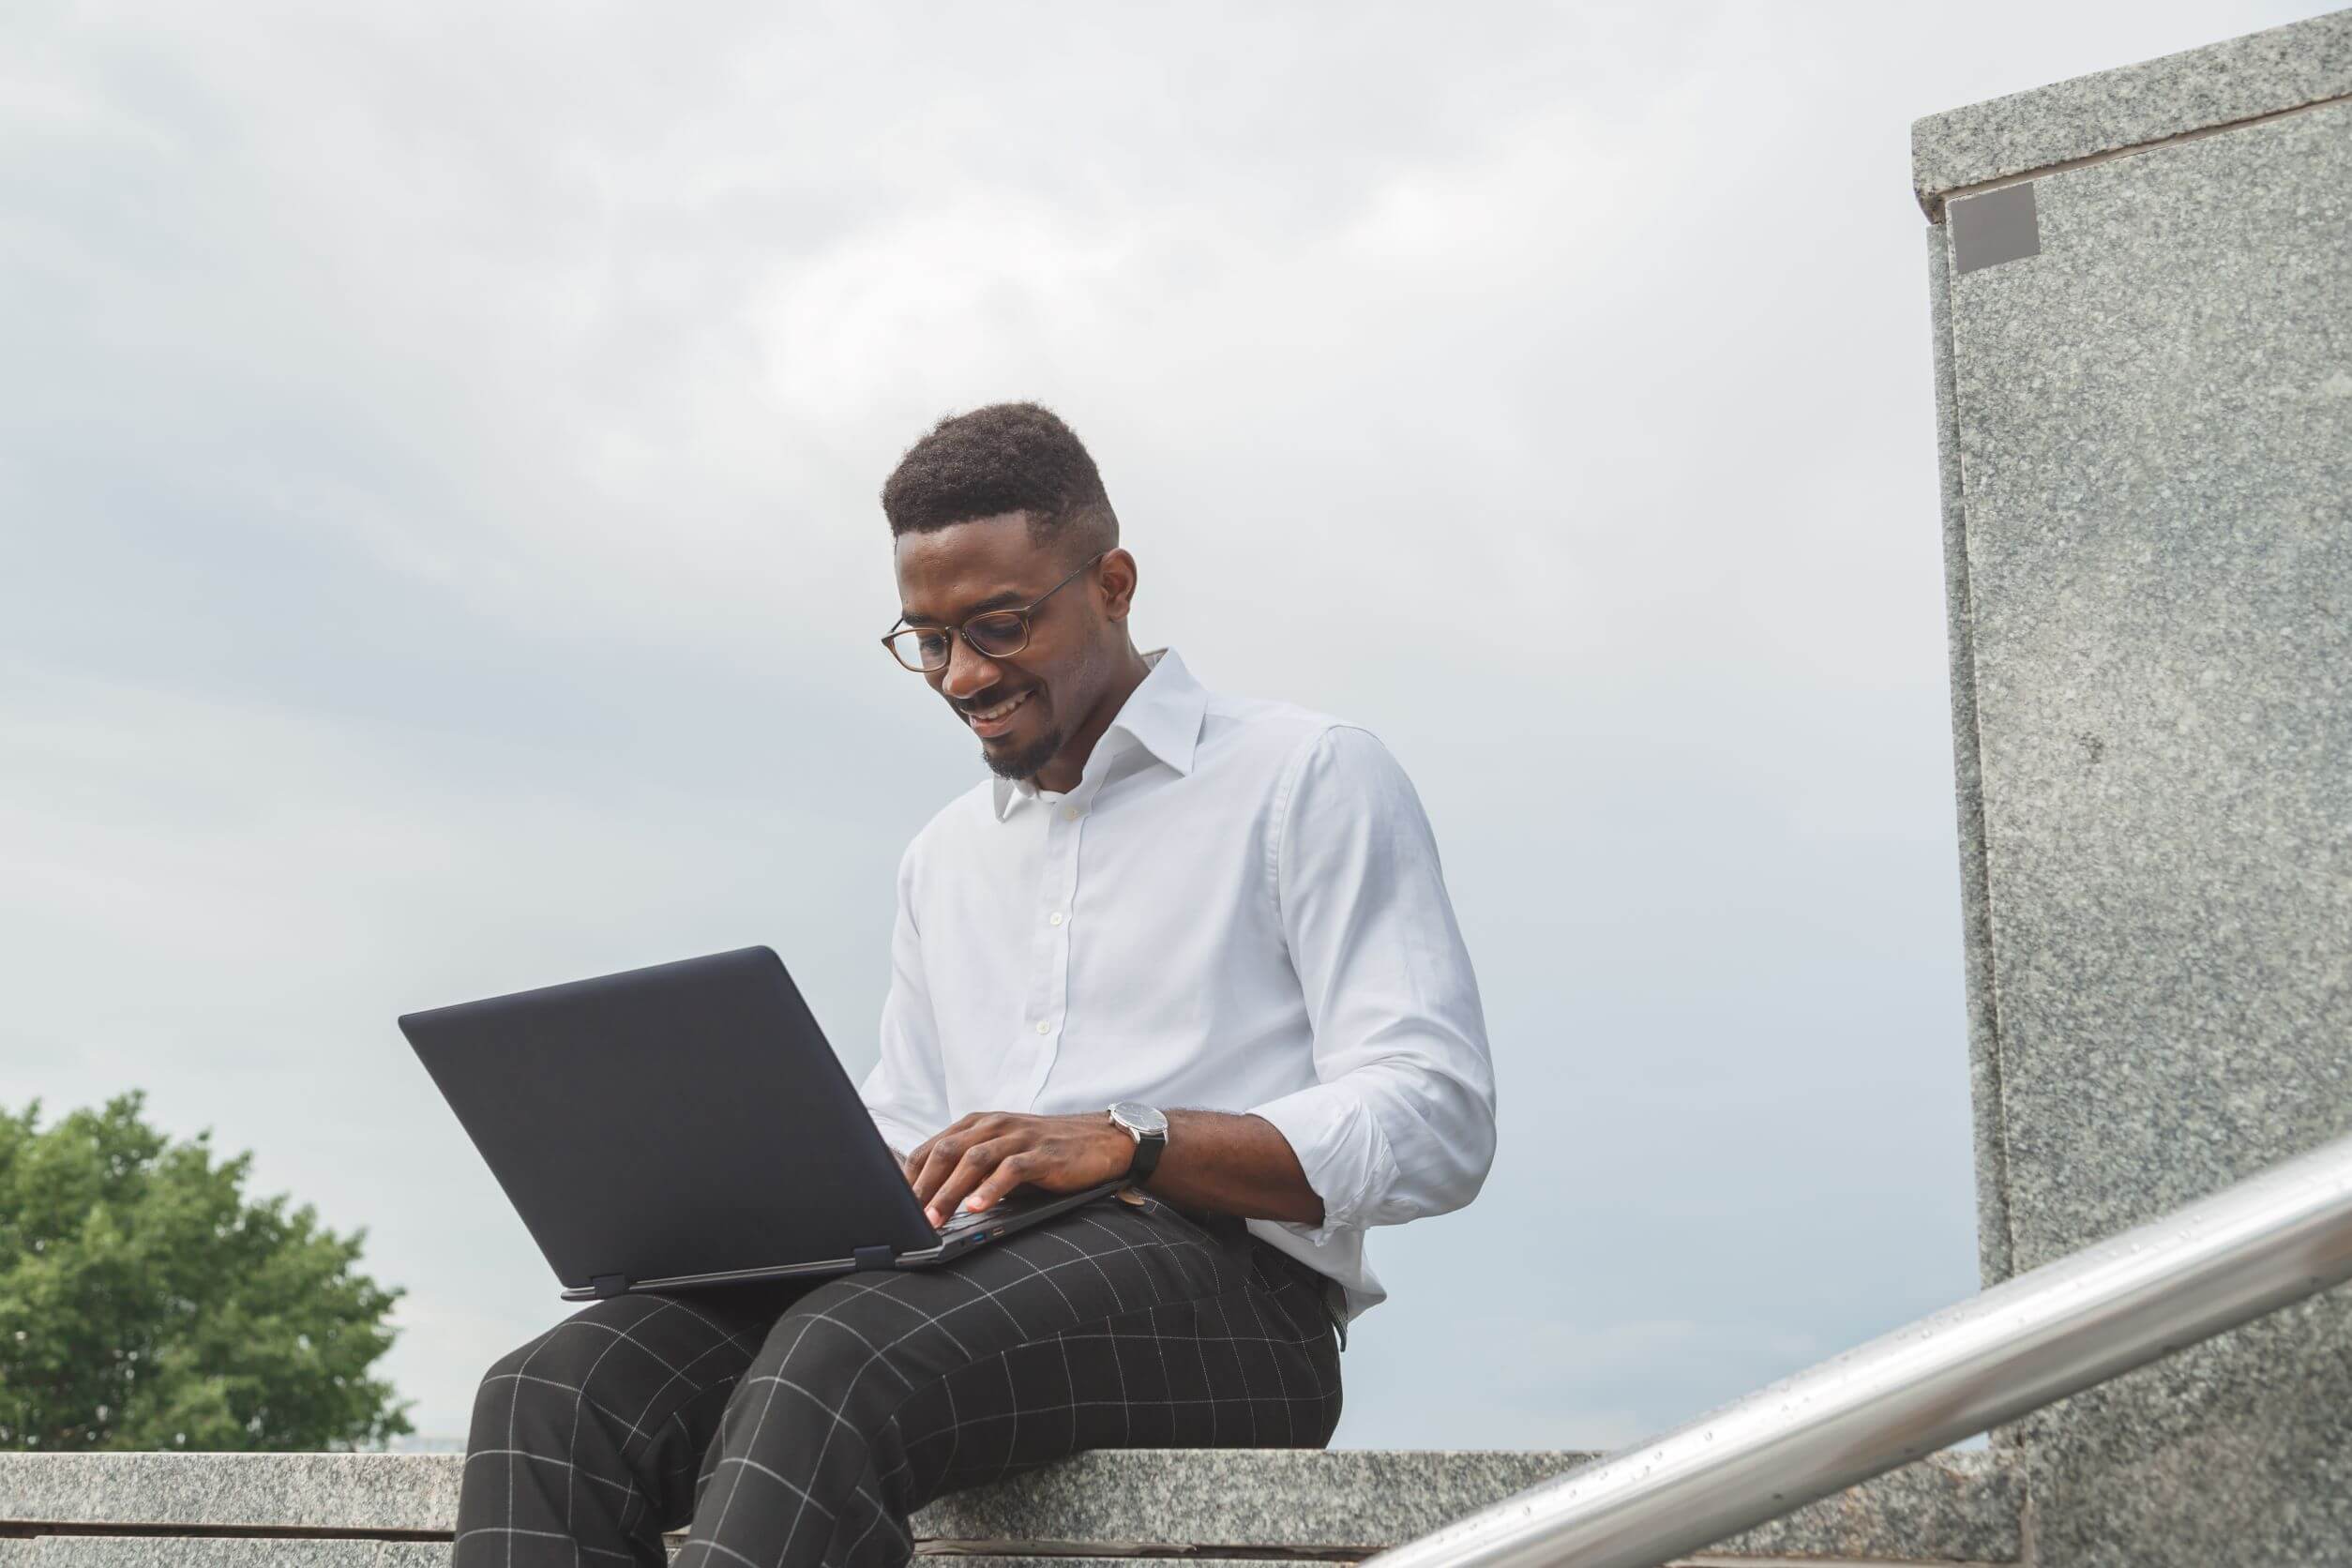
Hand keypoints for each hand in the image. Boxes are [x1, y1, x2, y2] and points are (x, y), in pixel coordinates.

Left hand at [903, 1110, 1135, 1227]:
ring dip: (949, 1191)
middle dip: (922, 1187)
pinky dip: (990, 1189)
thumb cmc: (1047, 1151)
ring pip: (973, 1161)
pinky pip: (1010, 1170)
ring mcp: (1018, 1137)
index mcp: (978, 1124)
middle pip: (946, 1152)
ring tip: (933, 1219)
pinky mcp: (1042, 1153)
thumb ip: (972, 1169)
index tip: (893, 1207)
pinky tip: (977, 1208)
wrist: (1102, 1140)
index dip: (909, 1178)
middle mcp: (994, 1125)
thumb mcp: (1003, 1154)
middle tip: (907, 1218)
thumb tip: (932, 1202)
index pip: (931, 1148)